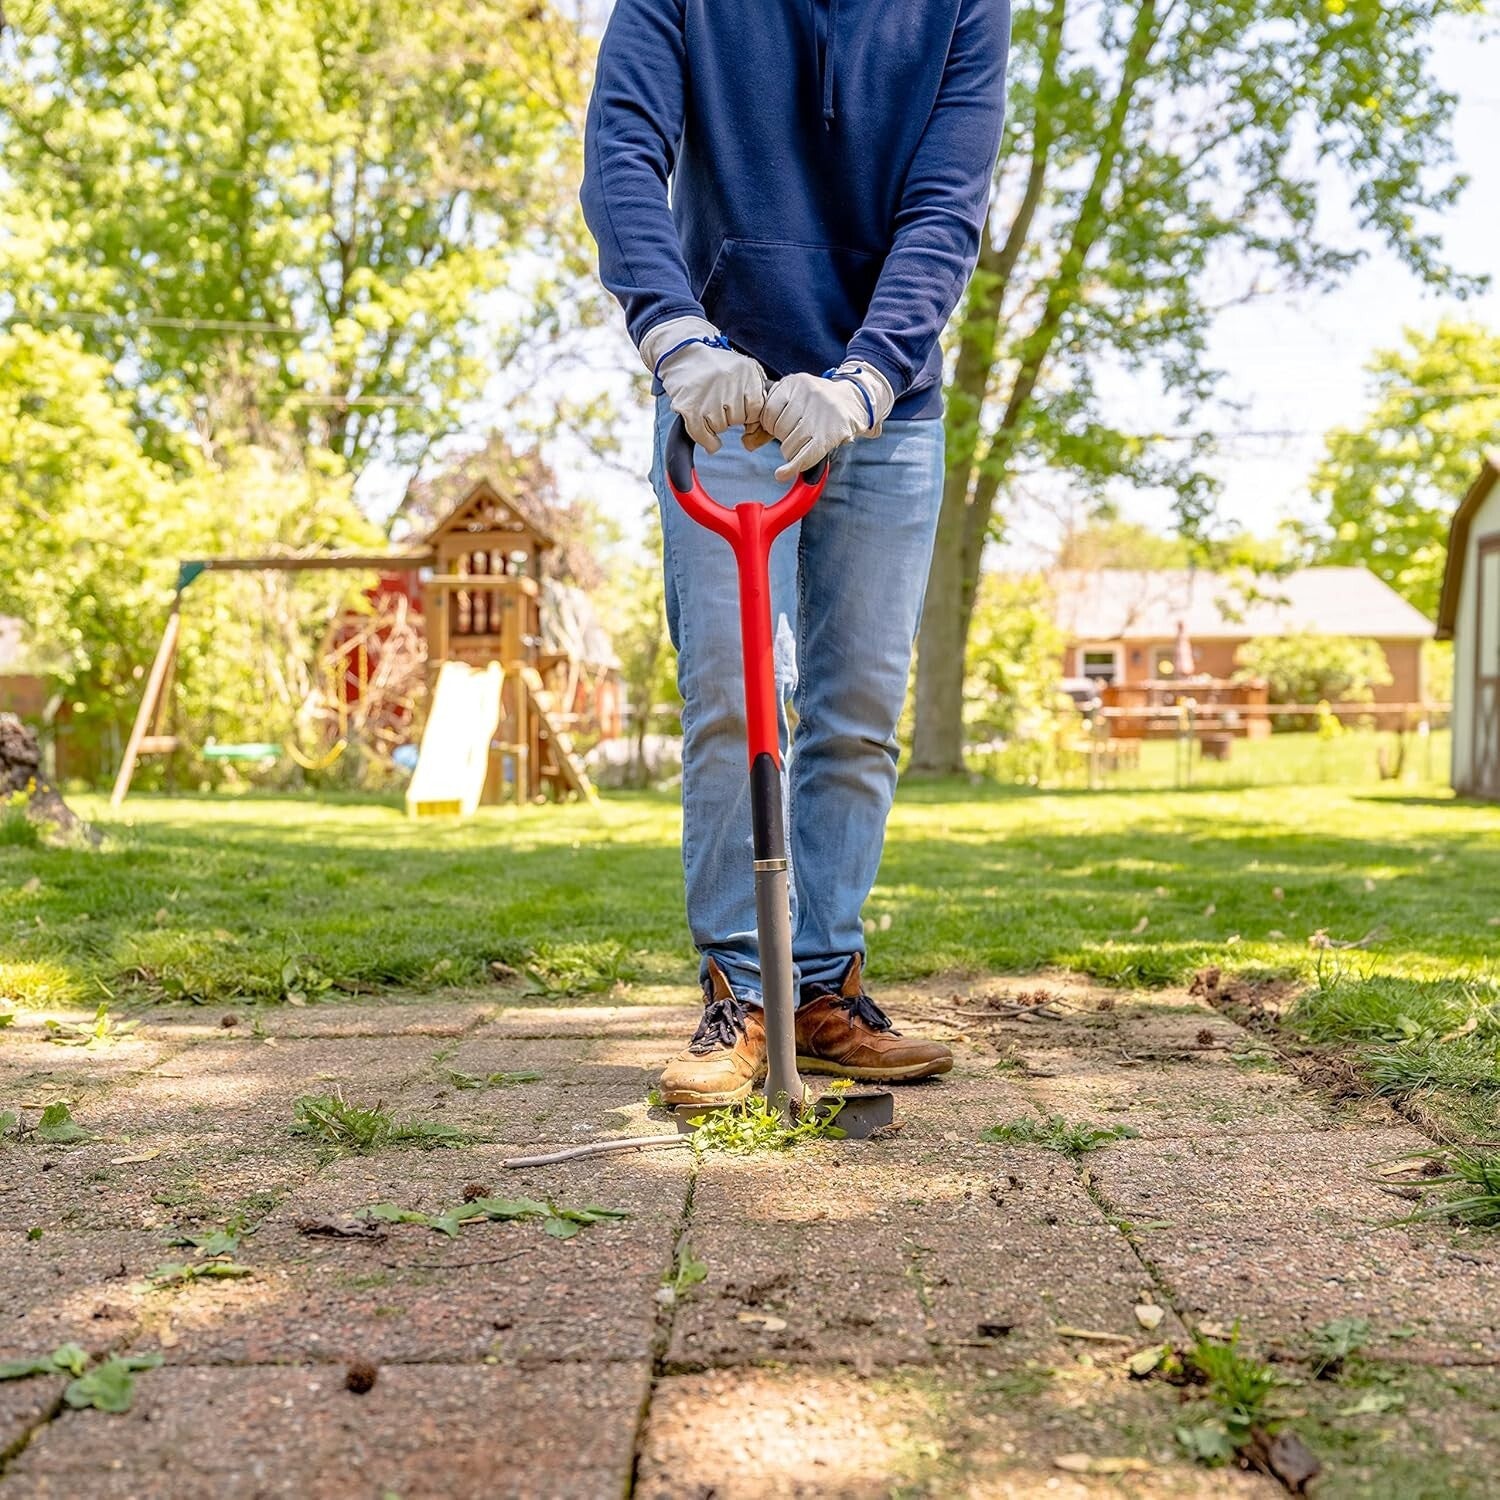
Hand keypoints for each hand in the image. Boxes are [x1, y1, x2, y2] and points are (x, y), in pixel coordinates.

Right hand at [639, 316, 766, 452]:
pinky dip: (707, 441)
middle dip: (730, 416)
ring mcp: (709, 396)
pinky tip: (708, 437)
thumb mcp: (743, 368)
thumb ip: (757, 390)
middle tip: (719, 402)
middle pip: (738, 419)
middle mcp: (729, 383)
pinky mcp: (690, 407)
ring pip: (721, 428)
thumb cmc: (715, 364)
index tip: (740, 410)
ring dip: (715, 424)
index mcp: (746, 373)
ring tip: (707, 406)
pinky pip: (703, 436)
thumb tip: (760, 424)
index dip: (748, 414)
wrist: (682, 350)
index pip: (757, 410)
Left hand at [761, 361, 894, 480]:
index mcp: (794, 383)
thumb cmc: (819, 404)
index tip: (777, 428)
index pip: (767, 411)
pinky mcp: (829, 435)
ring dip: (791, 451)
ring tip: (803, 443)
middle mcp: (806, 395)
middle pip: (777, 429)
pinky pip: (803, 456)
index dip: (769, 424)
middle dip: (782, 437)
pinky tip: (782, 474)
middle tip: (796, 434)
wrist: (856, 401)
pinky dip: (790, 468)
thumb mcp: (795, 400)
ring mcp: (819, 415)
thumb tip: (748, 443)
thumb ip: (771, 417)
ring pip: (788, 444)